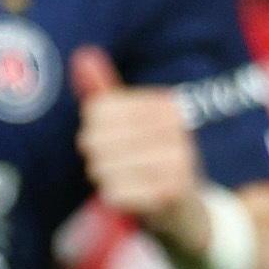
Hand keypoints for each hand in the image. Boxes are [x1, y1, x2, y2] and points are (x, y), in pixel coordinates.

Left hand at [71, 46, 208, 255]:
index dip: (93, 130)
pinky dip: (115, 198)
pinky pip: (113, 192)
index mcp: (166, 105)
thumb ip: (104, 93)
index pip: (97, 110)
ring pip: (101, 166)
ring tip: (129, 180)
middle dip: (97, 157)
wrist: (186, 215)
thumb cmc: (149, 163)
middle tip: (121, 165)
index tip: (117, 141)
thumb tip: (82, 53)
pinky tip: (134, 199)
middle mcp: (177, 128)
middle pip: (94, 137)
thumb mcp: (129, 124)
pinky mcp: (171, 191)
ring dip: (106, 179)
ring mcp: (178, 160)